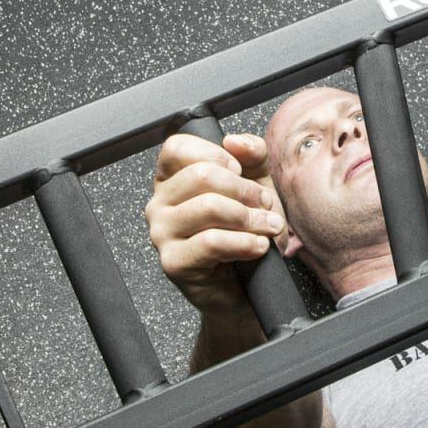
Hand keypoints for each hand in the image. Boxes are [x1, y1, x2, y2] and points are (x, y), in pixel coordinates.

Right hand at [145, 132, 286, 315]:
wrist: (246, 286)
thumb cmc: (246, 232)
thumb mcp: (255, 184)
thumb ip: (251, 155)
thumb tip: (236, 141)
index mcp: (170, 179)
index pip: (177, 146)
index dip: (215, 153)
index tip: (240, 171)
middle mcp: (159, 204)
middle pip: (201, 175)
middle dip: (245, 189)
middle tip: (265, 204)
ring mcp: (161, 234)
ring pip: (209, 207)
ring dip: (250, 217)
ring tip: (268, 227)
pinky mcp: (173, 262)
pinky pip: (211, 242)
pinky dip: (244, 242)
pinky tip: (258, 246)